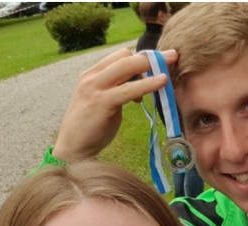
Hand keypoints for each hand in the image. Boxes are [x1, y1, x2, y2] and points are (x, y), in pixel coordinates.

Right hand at [52, 48, 177, 163]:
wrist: (74, 148)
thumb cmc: (93, 128)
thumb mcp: (108, 103)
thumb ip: (120, 91)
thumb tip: (141, 85)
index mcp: (93, 75)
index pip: (120, 56)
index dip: (141, 57)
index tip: (161, 61)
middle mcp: (92, 76)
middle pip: (125, 57)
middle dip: (151, 56)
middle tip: (173, 56)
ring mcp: (95, 87)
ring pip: (127, 67)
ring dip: (151, 66)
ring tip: (170, 68)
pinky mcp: (102, 101)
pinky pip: (129, 88)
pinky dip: (148, 84)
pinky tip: (162, 83)